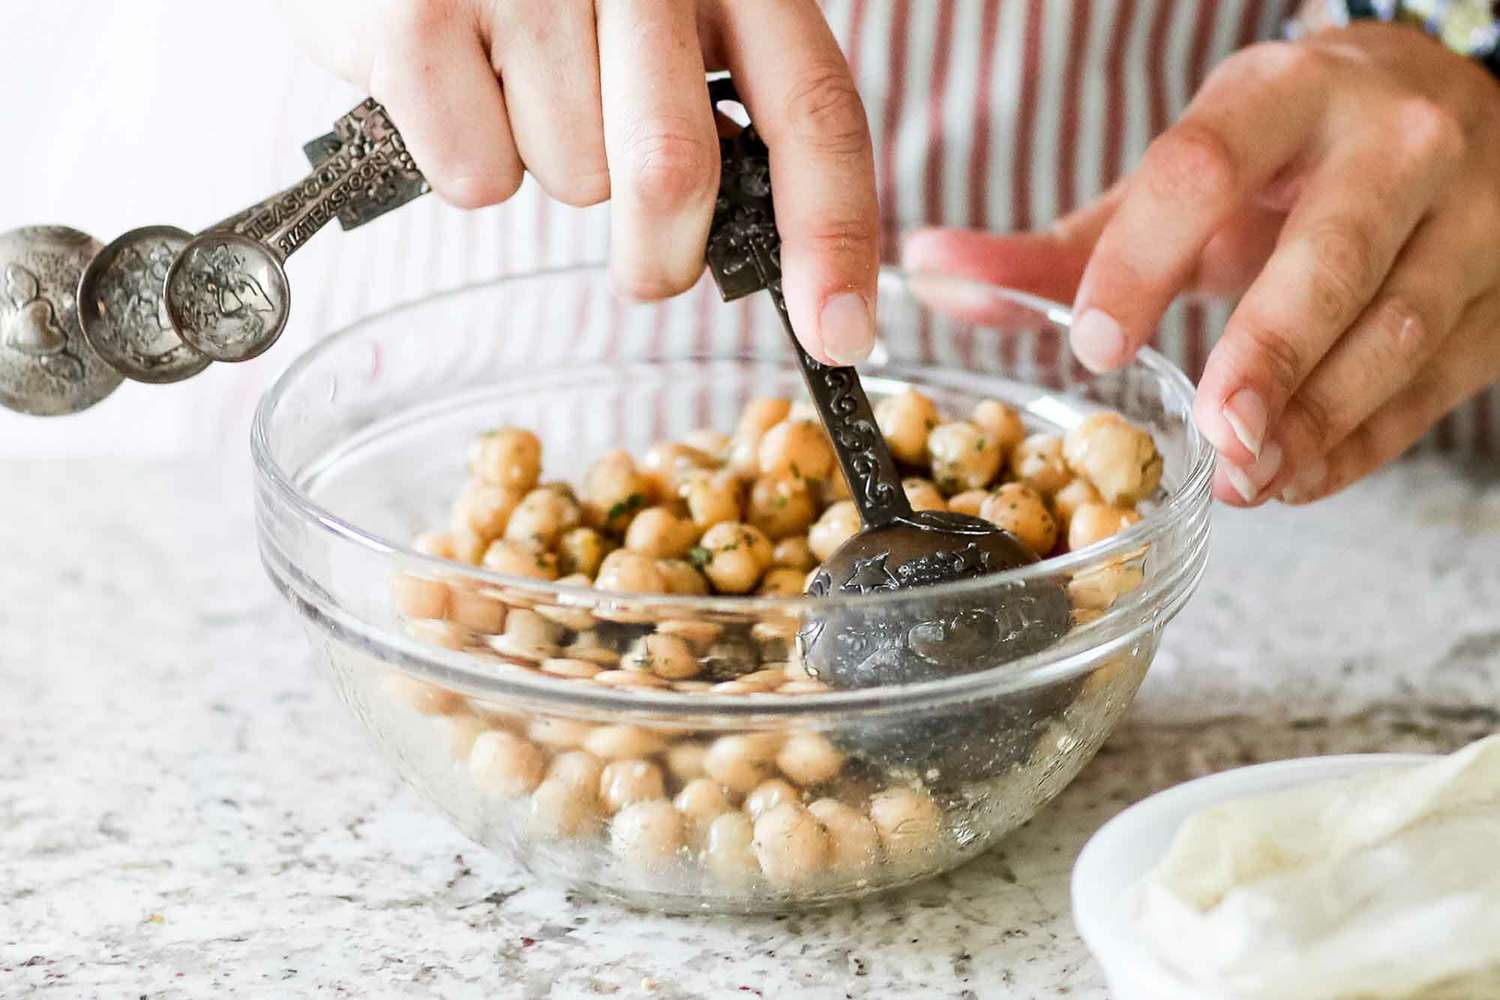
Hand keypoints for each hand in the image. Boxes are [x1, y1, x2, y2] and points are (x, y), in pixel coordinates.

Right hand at [278, 0, 879, 363]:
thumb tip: (773, 254)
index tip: (839, 334)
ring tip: (520, 91)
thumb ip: (722, 111)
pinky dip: (469, 166)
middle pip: (674, 173)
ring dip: (552, 172)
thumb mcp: (666, 25)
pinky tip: (460, 90)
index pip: (813, 111)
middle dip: (661, 255)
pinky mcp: (419, 14)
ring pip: (573, 181)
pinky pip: (478, 178)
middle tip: (644, 263)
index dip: (833, 233)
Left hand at [905, 25, 1499, 506]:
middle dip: (1266, 357)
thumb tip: (921, 273)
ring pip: (1396, 330)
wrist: (1447, 115)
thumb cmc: (1286, 158)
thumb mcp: (1181, 180)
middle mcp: (1394, 142)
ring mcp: (1471, 215)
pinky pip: (1434, 384)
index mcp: (1285, 95)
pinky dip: (1363, 444)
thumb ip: (1061, 246)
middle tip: (1212, 436)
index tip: (1093, 345)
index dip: (1141, 263)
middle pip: (1326, 260)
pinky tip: (1297, 478)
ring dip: (1316, 419)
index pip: (1205, 170)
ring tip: (1245, 477)